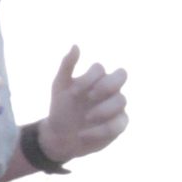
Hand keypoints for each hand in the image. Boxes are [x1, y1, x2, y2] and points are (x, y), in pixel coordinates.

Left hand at [36, 46, 128, 164]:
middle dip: (106, 84)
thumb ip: (67, 65)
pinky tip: (83, 135)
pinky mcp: (118, 125)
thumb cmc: (62, 108)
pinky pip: (118, 125)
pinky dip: (101, 130)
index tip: (72, 93)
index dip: (88, 78)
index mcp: (96, 78)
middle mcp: (109, 90)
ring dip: (102, 110)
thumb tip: (75, 45)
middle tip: (90, 97)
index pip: (99, 68)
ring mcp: (116, 107)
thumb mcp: (60, 86)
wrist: (60, 136)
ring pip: (121, 100)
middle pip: (122, 74)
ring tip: (86, 118)